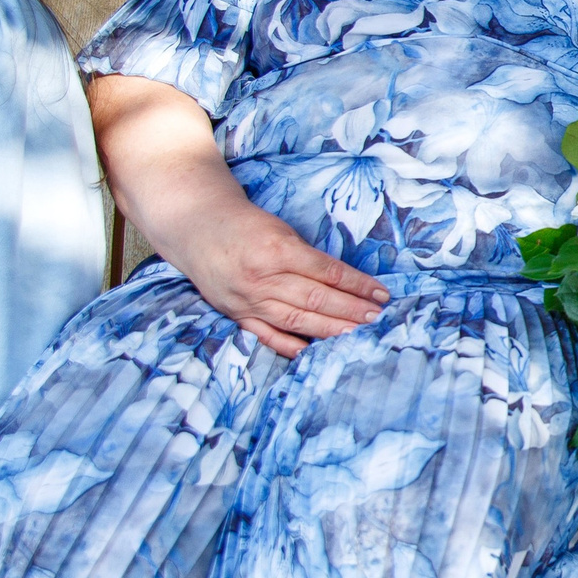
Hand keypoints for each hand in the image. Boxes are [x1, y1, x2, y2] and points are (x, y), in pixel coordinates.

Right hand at [164, 199, 389, 359]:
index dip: (357, 284)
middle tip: (377, 317)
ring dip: (331, 329)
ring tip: (358, 334)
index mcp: (277, 250)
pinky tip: (314, 351)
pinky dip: (290, 345)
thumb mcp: (281, 231)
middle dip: (352, 310)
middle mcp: (262, 278)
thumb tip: (345, 283)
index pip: (328, 273)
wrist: (196, 228)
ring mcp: (248, 300)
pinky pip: (267, 335)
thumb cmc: (246, 225)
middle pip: (316, 299)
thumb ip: (307, 258)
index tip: (381, 293)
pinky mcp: (237, 314)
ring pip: (297, 319)